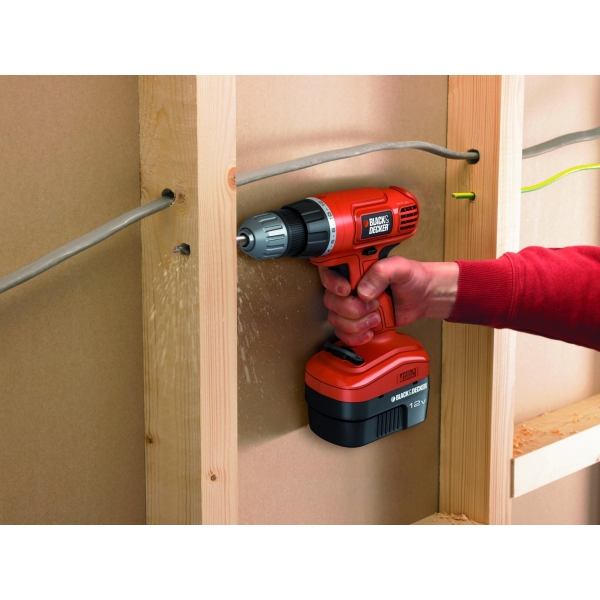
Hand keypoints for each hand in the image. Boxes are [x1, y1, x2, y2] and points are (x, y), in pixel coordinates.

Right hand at [318, 256, 458, 345]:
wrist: (423, 298)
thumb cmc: (412, 278)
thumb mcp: (400, 268)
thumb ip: (382, 272)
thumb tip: (363, 291)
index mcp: (354, 269)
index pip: (329, 272)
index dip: (332, 283)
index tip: (347, 290)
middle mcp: (349, 287)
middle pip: (331, 300)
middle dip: (351, 308)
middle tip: (373, 304)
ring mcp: (352, 306)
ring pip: (336, 319)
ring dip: (355, 324)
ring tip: (376, 318)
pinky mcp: (357, 323)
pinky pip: (343, 334)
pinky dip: (355, 336)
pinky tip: (370, 332)